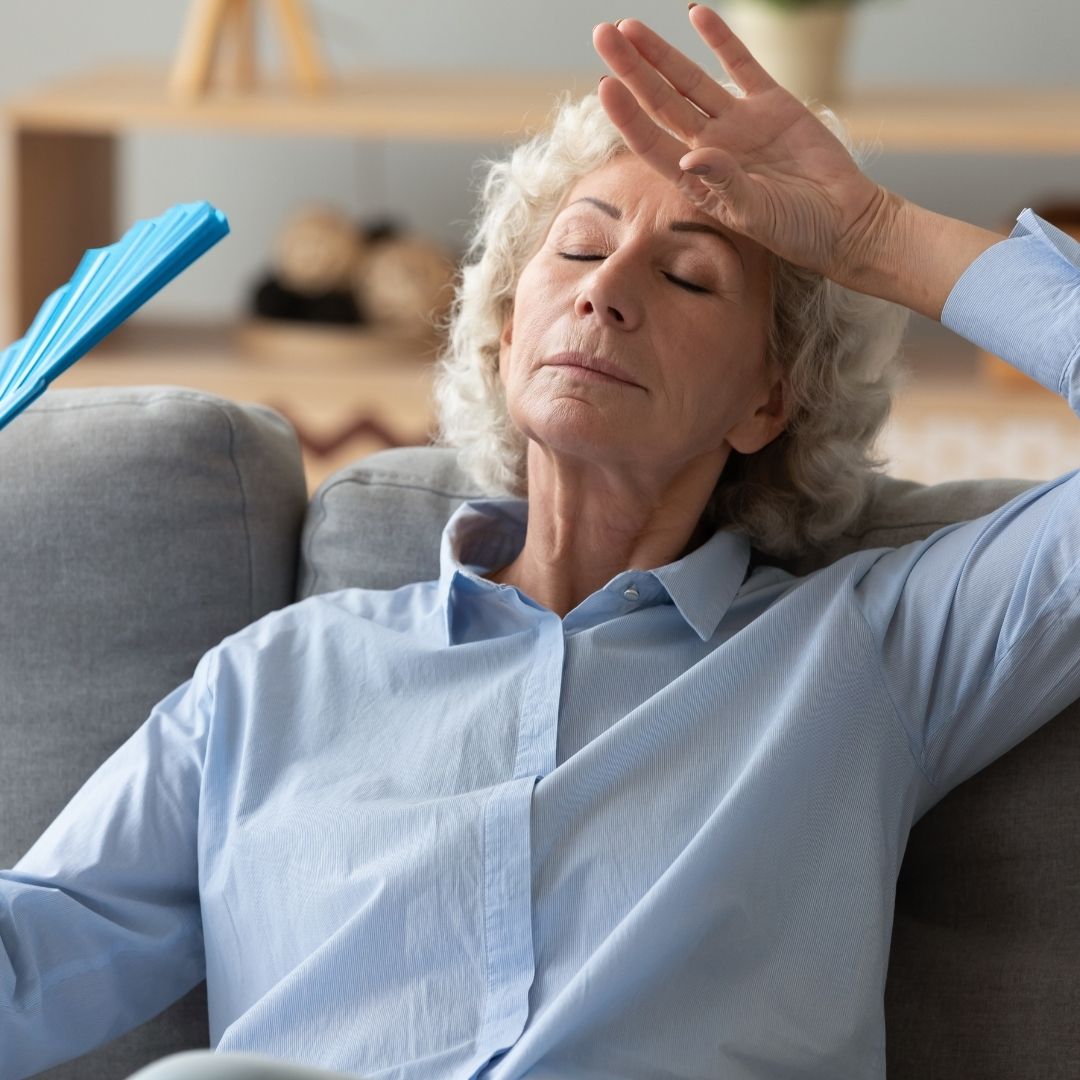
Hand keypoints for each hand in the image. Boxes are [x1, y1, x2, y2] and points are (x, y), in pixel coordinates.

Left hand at [591, 7, 898, 287]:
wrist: (844, 219)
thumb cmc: (797, 229)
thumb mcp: (758, 214)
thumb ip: (725, 184)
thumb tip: (690, 156)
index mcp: (697, 180)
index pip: (652, 142)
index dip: (628, 115)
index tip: (605, 86)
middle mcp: (709, 147)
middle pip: (661, 103)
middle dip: (632, 70)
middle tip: (603, 36)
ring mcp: (737, 123)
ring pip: (689, 81)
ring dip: (660, 54)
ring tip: (628, 28)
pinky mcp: (771, 104)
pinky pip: (740, 64)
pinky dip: (720, 39)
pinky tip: (695, 14)